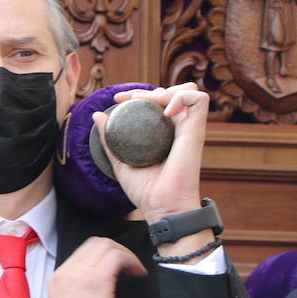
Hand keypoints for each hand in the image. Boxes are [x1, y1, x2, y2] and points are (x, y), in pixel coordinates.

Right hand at [46, 236, 147, 297]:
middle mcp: (67, 271)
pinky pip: (118, 258)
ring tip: (134, 269)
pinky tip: (137, 273)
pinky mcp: (97, 281)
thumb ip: (76, 290)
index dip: (103, 255)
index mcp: (58, 278)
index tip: (116, 267)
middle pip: (95, 243)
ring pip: (107, 246)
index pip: (83, 252)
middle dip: (116, 250)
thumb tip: (95, 285)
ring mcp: (81, 274)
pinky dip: (131, 262)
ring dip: (124, 254)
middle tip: (127, 265)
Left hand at [94, 84, 207, 226]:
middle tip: (127, 100)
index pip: (158, 102)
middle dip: (148, 90)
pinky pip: (199, 101)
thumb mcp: (120, 161)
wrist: (161, 207)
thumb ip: (109, 139)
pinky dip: (181, 97)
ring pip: (189, 91)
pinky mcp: (197, 132)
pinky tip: (164, 112)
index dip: (138, 95)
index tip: (117, 101)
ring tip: (147, 103)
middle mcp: (178, 129)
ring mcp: (189, 129)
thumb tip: (98, 116)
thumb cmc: (145, 190)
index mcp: (164, 134)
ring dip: (166, 91)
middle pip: (173, 92)